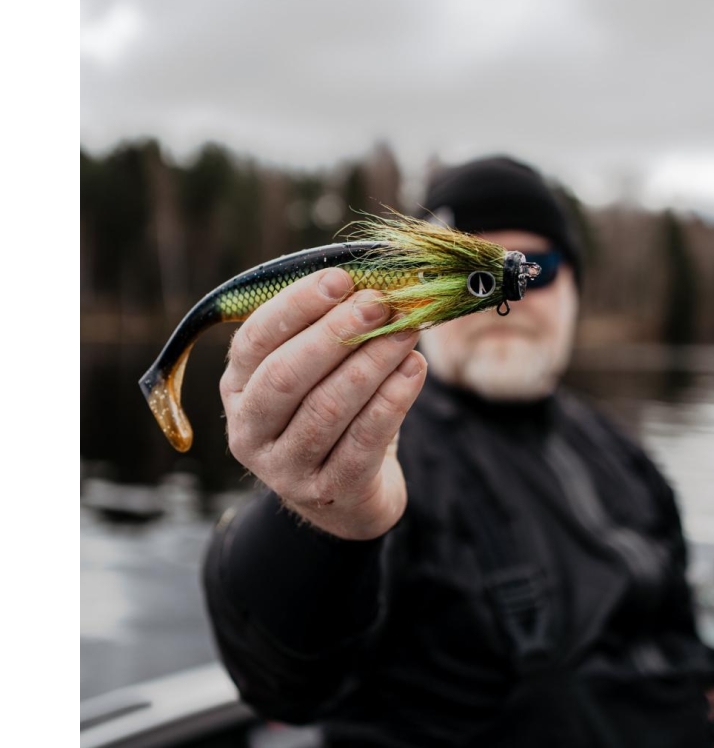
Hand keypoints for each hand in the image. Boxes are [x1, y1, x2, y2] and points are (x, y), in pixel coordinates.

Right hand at [220, 267, 426, 539]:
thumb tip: (370, 283)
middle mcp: (250, 431)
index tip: (340, 278)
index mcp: (237, 389)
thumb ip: (327, 332)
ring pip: (328, 407)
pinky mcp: (329, 491)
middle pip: (285, 375)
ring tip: (407, 331)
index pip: (254, 340)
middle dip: (336, 333)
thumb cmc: (331, 416)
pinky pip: (363, 440)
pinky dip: (392, 399)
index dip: (296, 306)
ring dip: (372, 362)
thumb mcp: (315, 375)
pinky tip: (414, 369)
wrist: (347, 497)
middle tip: (379, 304)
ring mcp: (285, 468)